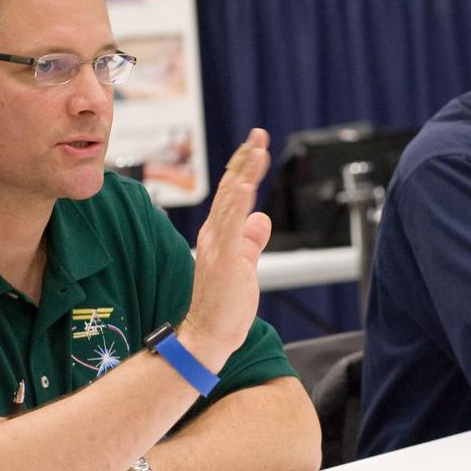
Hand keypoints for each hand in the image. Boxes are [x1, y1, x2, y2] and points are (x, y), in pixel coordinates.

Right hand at [183, 129, 272, 370]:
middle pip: (230, 188)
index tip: (257, 145)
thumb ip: (252, 240)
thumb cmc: (225, 305)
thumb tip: (262, 217)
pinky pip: (230, 227)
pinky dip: (236, 204)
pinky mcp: (222, 260)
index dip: (244, 167)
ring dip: (243, 173)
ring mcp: (216, 245)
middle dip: (245, 160)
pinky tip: (244, 185)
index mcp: (219, 234)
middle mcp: (213, 234)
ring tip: (256, 149)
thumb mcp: (245, 264)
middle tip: (259, 134)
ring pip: (230, 201)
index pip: (232, 193)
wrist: (208, 336)